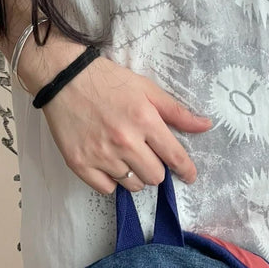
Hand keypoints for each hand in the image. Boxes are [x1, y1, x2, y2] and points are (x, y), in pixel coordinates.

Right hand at [37, 51, 212, 193]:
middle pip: (155, 177)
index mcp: (144, 120)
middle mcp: (125, 141)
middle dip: (156, 169)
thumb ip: (176, 111)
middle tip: (146, 155)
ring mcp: (101, 155)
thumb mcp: (146, 89)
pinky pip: (107, 189)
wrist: (62, 78)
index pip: (175, 157)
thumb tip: (206, 126)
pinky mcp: (80, 164)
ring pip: (133, 185)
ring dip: (134, 175)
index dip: (186, 170)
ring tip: (124, 157)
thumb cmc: (107, 81)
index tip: (189, 176)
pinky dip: (111, 181)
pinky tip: (108, 163)